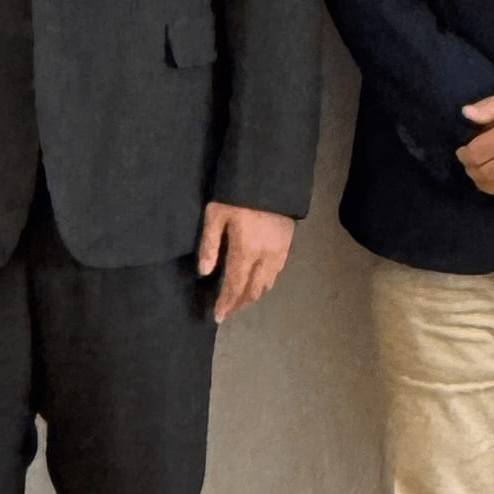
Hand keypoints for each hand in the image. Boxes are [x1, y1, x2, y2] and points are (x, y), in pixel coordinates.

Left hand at [197, 203, 294, 320]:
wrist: (271, 177)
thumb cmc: (237, 194)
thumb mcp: (215, 215)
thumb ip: (210, 245)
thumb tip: (204, 273)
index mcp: (245, 251)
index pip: (235, 286)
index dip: (226, 303)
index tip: (218, 316)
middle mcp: (265, 257)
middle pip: (253, 290)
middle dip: (240, 304)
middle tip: (228, 311)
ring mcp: (280, 251)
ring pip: (268, 284)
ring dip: (253, 296)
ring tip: (241, 300)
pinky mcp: (288, 244)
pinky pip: (277, 272)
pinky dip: (266, 283)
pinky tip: (258, 281)